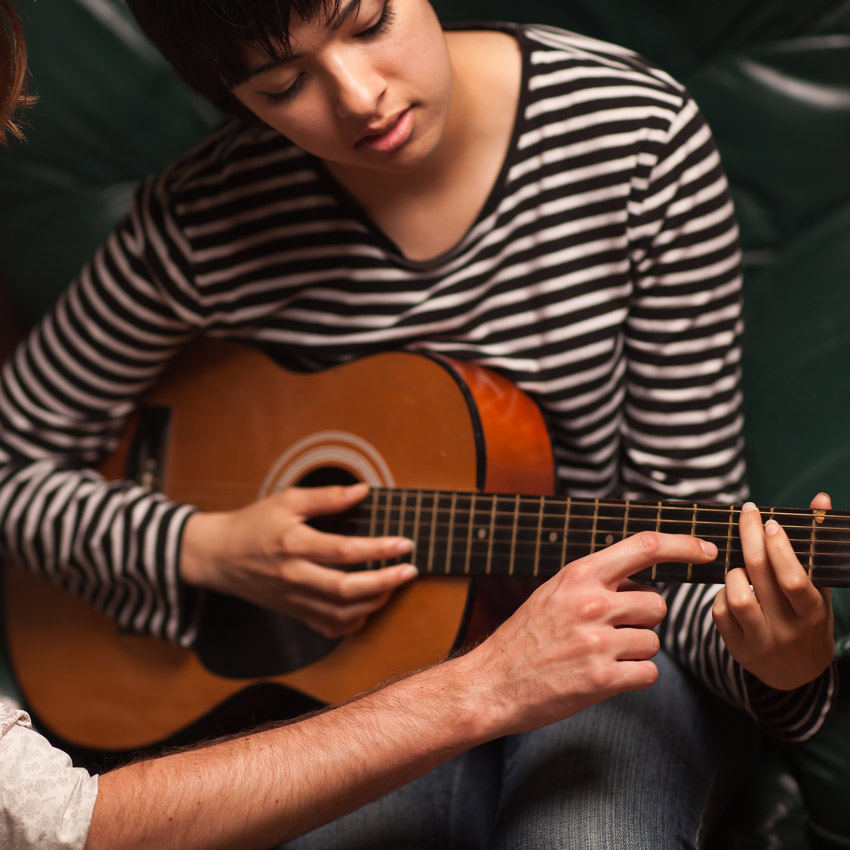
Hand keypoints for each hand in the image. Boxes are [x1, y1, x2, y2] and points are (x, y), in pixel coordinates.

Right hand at [180, 484, 416, 637]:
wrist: (219, 556)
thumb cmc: (254, 524)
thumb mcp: (286, 500)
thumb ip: (326, 497)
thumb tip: (362, 490)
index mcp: (293, 545)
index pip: (344, 551)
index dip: (379, 549)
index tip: (404, 543)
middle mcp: (295, 577)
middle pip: (346, 589)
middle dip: (385, 582)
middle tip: (410, 570)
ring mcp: (294, 600)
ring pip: (341, 613)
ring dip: (375, 601)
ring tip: (394, 584)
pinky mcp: (294, 613)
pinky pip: (329, 627)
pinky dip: (354, 621)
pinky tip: (368, 605)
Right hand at [461, 530, 717, 734]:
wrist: (492, 682)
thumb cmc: (524, 636)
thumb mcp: (554, 592)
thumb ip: (595, 581)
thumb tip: (642, 577)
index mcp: (579, 575)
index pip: (644, 546)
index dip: (682, 545)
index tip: (706, 548)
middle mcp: (591, 603)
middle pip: (657, 604)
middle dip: (643, 619)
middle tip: (610, 629)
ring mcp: (597, 642)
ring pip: (654, 641)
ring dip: (635, 650)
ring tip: (598, 654)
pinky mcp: (601, 679)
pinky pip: (647, 673)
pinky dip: (632, 676)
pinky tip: (603, 675)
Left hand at [712, 493, 834, 689]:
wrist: (797, 672)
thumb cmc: (807, 617)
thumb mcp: (819, 587)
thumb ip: (815, 544)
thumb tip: (821, 499)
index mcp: (812, 612)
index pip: (793, 579)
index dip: (779, 549)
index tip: (770, 522)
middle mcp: (787, 628)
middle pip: (759, 577)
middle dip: (750, 538)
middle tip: (747, 513)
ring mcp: (761, 640)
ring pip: (736, 597)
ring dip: (733, 572)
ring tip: (741, 565)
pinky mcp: (737, 648)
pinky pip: (719, 612)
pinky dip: (721, 593)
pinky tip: (732, 588)